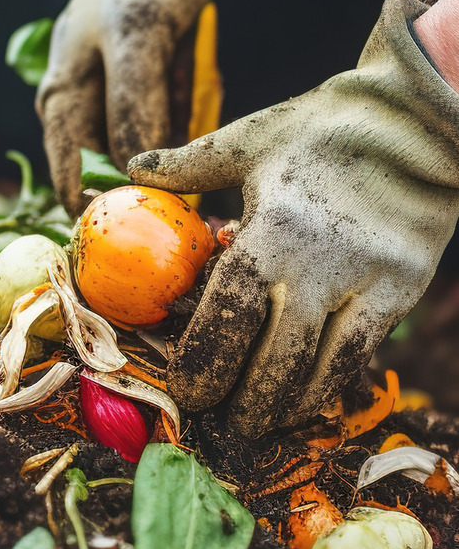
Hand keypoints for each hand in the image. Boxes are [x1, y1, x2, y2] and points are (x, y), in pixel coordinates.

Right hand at [36, 0, 228, 213]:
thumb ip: (132, 104)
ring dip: (157, 178)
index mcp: (63, 97)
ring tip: (193, 200)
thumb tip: (132, 173)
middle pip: (99, 174)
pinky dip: (171, 147)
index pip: (69, 177)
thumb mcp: (138, 36)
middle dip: (134, 202)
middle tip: (179, 227)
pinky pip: (152, 133)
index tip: (140, 241)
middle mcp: (78, 103)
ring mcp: (107, 95)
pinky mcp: (137, 88)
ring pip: (128, 157)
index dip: (98, 213)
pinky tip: (194, 153)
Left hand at [129, 0, 458, 435]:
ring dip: (286, 405)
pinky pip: (362, 353)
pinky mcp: (403, 289)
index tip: (185, 389)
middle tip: (216, 422)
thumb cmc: (321, 130)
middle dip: (243, 400)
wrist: (415, 124)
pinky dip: (330, 384)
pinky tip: (305, 399)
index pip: (232, 308)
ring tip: (255, 424)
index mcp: (278, 223)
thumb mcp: (250, 138)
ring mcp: (371, 280)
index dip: (205, 357)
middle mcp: (325, 260)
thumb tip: (133, 168)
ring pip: (324, 366)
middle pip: (277, 354)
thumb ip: (190, 163)